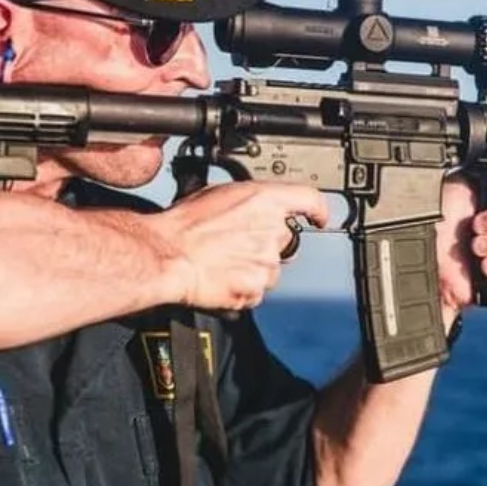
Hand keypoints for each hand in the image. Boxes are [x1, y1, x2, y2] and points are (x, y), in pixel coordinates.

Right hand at [153, 181, 330, 311]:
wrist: (167, 255)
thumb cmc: (184, 225)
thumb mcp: (218, 194)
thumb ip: (248, 201)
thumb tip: (254, 207)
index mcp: (264, 200)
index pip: (309, 200)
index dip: (318, 210)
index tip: (319, 218)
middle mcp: (272, 230)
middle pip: (285, 239)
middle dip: (265, 244)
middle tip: (237, 245)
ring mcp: (267, 261)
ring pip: (271, 268)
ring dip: (252, 268)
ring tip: (223, 263)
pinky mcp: (257, 288)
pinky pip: (257, 290)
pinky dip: (242, 288)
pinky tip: (223, 278)